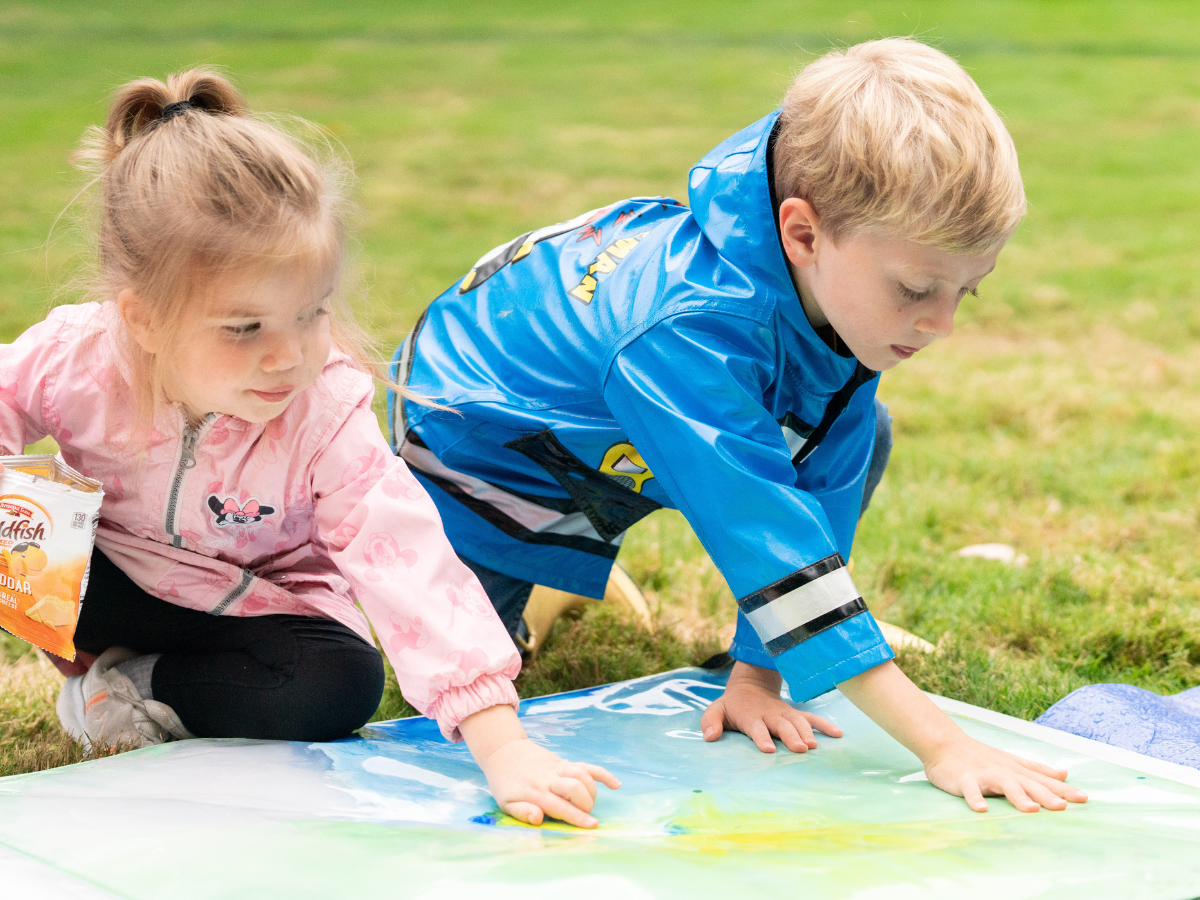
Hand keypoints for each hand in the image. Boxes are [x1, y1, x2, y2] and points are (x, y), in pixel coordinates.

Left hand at [459, 704, 619, 827]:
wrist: (504, 752)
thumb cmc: (506, 783)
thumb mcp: (505, 803)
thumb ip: (522, 812)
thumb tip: (538, 819)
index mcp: (535, 792)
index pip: (560, 805)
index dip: (576, 816)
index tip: (591, 826)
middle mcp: (549, 779)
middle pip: (575, 787)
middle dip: (586, 804)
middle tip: (586, 816)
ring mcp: (558, 768)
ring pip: (582, 774)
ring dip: (592, 791)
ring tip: (590, 804)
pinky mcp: (564, 762)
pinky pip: (587, 766)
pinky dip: (603, 774)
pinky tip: (616, 785)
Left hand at [700, 661, 842, 752]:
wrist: (750, 686)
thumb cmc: (732, 705)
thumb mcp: (716, 710)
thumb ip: (711, 722)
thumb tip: (710, 737)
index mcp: (751, 717)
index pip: (756, 728)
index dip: (762, 737)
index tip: (768, 749)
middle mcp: (770, 715)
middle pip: (782, 726)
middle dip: (791, 737)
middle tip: (801, 749)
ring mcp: (785, 714)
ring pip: (798, 722)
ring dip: (808, 733)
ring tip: (815, 746)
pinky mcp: (795, 715)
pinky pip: (812, 718)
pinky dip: (825, 725)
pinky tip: (838, 734)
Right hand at [923, 734, 1087, 812]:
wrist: (945, 744)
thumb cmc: (980, 756)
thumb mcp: (1011, 761)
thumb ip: (1037, 769)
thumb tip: (1065, 774)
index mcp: (1015, 769)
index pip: (1043, 780)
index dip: (1063, 789)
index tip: (1084, 799)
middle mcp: (1003, 771)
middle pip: (1028, 783)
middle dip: (1045, 795)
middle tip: (1063, 807)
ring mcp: (984, 775)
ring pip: (1003, 784)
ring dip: (1017, 796)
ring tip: (1030, 810)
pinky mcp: (964, 779)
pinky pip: (970, 790)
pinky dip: (975, 798)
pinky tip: (981, 809)